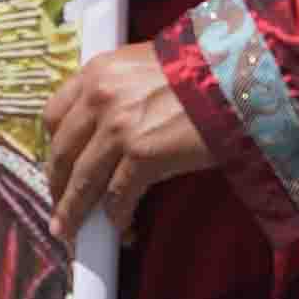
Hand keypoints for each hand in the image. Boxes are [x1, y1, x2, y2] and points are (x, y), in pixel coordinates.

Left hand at [46, 44, 211, 239]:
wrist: (245, 79)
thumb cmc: (205, 74)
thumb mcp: (146, 67)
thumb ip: (118, 89)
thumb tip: (102, 127)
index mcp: (96, 72)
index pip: (54, 116)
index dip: (53, 149)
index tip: (56, 168)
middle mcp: (100, 96)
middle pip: (63, 152)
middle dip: (58, 187)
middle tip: (58, 210)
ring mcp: (119, 126)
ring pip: (84, 179)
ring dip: (74, 211)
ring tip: (70, 231)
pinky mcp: (144, 154)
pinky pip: (119, 194)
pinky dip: (117, 217)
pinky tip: (121, 228)